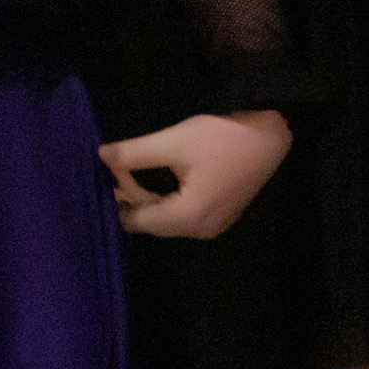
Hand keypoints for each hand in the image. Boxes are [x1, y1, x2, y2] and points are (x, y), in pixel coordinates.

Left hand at [99, 109, 291, 237]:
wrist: (267, 139)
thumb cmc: (220, 139)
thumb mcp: (173, 142)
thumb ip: (134, 153)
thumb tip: (101, 155)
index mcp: (189, 218)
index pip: (138, 221)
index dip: (118, 196)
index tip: (108, 170)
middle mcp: (200, 230)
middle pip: (152, 222)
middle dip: (130, 196)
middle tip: (114, 167)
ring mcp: (212, 225)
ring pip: (166, 219)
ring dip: (145, 197)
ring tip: (127, 170)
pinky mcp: (218, 214)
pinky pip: (181, 215)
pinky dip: (163, 200)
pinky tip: (151, 178)